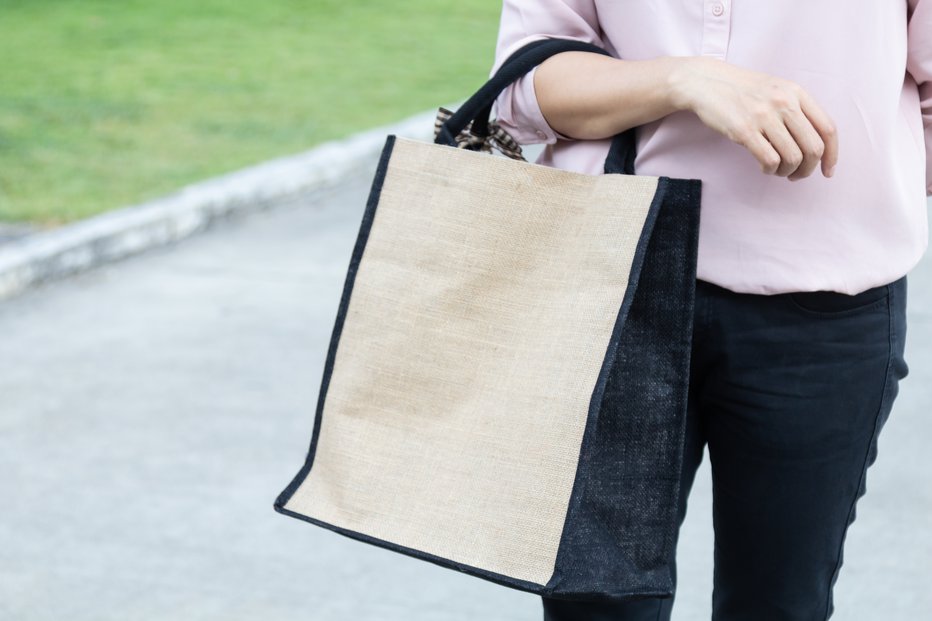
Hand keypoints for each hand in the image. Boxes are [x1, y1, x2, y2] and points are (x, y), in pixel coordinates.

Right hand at [670, 56, 837, 179]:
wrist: (706, 82)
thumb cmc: (741, 90)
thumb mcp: (776, 90)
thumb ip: (796, 110)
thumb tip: (812, 143)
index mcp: (797, 93)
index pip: (828, 129)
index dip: (832, 155)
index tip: (827, 171)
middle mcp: (784, 103)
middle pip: (813, 148)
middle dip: (808, 169)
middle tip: (797, 175)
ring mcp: (764, 116)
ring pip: (793, 157)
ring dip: (787, 172)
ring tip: (777, 170)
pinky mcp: (744, 130)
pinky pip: (770, 159)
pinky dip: (770, 169)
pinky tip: (764, 167)